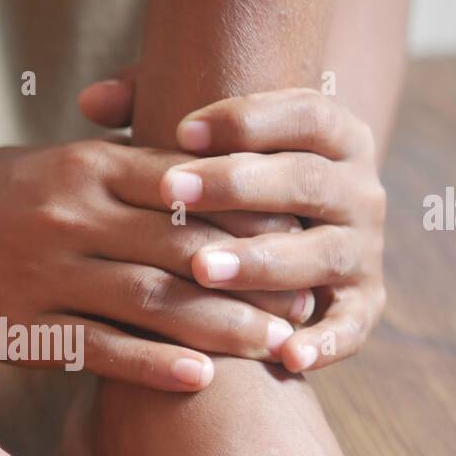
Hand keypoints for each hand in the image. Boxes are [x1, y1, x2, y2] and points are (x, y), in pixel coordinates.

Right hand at [0, 141, 312, 391]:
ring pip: (150, 302)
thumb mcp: (67, 160)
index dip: (252, 218)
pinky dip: (151, 364)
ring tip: (274, 346)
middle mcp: (74, 216)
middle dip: (252, 278)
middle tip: (306, 305)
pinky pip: (99, 348)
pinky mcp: (23, 325)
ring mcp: (47, 273)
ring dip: (221, 327)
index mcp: (91, 166)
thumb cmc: (4, 191)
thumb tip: (225, 186)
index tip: (301, 241)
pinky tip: (199, 377)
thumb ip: (139, 172)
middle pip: (183, 248)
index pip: (191, 189)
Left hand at [79, 77, 387, 372]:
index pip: (301, 113)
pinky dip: (327, 342)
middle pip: (306, 180)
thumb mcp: (200, 140)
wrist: (286, 234)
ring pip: (322, 253)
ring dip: (263, 262)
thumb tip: (91, 99)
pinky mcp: (364, 303)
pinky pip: (353, 326)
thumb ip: (153, 107)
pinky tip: (286, 356)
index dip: (245, 120)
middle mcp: (359, 188)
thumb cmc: (226, 178)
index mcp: (334, 134)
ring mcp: (362, 247)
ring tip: (202, 269)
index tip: (180, 131)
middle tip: (172, 193)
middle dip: (238, 186)